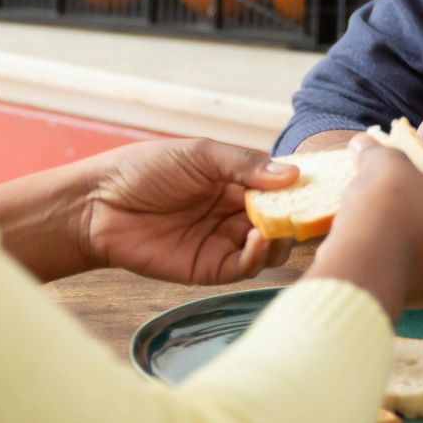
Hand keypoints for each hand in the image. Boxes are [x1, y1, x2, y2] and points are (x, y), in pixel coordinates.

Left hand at [79, 139, 297, 285]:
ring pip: (269, 247)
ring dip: (280, 237)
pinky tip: (257, 239)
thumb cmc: (144, 170)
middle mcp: (234, 213)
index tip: (323, 186)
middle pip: (280, 220)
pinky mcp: (209, 268)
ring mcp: (223, 241)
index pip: (278, 187)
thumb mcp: (199, 154)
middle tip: (312, 212)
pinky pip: (244, 266)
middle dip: (296, 216)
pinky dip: (257, 256)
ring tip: (280, 225)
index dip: (299, 188)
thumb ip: (244, 164)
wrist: (99, 204)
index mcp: (234, 181)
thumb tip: (291, 175)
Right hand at [307, 144, 422, 318]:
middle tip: (391, 191)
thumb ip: (380, 153)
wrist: (364, 267)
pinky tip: (375, 241)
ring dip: (411, 229)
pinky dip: (400, 253)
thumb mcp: (387, 164)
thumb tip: (363, 144)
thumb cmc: (390, 207)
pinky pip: (416, 267)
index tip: (402, 170)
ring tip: (379, 216)